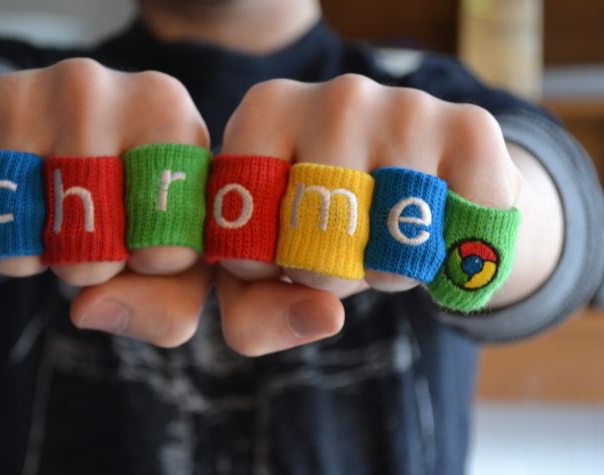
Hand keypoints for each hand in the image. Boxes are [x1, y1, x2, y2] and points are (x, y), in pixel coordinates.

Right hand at [0, 58, 214, 346]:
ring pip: (15, 239)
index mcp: (167, 113)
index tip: (141, 239)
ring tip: (37, 215)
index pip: (164, 250)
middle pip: (88, 249)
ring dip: (23, 255)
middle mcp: (96, 87)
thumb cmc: (115, 199)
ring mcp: (21, 91)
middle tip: (83, 230)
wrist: (26, 137)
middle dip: (82, 268)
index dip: (146, 267)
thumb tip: (89, 309)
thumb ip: (165, 303)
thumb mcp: (166, 257)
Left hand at [215, 73, 524, 354]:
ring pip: (393, 254)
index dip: (265, 270)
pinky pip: (461, 239)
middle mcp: (334, 98)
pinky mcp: (472, 129)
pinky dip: (451, 263)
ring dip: (391, 273)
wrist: (416, 180)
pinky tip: (438, 230)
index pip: (247, 243)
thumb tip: (324, 317)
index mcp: (264, 113)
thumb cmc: (319, 221)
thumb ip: (255, 313)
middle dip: (328, 277)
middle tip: (338, 246)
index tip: (277, 248)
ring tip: (385, 236)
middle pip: (319, 252)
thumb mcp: (264, 269)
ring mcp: (405, 108)